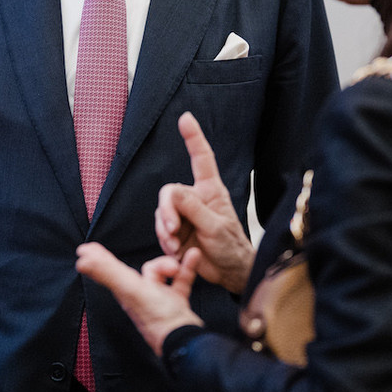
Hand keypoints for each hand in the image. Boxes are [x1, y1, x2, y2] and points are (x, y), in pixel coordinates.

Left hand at [75, 242, 203, 356]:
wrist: (186, 340)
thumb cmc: (159, 317)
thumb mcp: (131, 289)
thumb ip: (107, 272)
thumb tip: (81, 260)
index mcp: (126, 292)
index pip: (109, 270)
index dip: (99, 259)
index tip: (85, 249)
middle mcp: (139, 296)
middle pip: (145, 271)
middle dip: (159, 264)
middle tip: (170, 267)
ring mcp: (158, 301)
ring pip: (163, 275)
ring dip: (172, 266)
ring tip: (181, 267)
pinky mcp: (175, 305)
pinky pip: (181, 281)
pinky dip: (187, 268)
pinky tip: (192, 256)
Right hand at [154, 112, 254, 293]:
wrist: (228, 273)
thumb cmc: (230, 247)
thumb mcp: (216, 227)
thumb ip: (194, 208)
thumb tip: (173, 194)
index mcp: (210, 190)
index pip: (201, 158)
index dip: (193, 137)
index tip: (185, 118)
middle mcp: (195, 198)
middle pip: (169, 192)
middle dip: (167, 211)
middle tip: (173, 230)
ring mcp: (184, 215)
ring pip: (161, 213)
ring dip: (165, 230)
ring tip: (177, 245)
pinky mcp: (176, 231)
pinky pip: (161, 229)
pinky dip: (165, 240)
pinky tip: (176, 251)